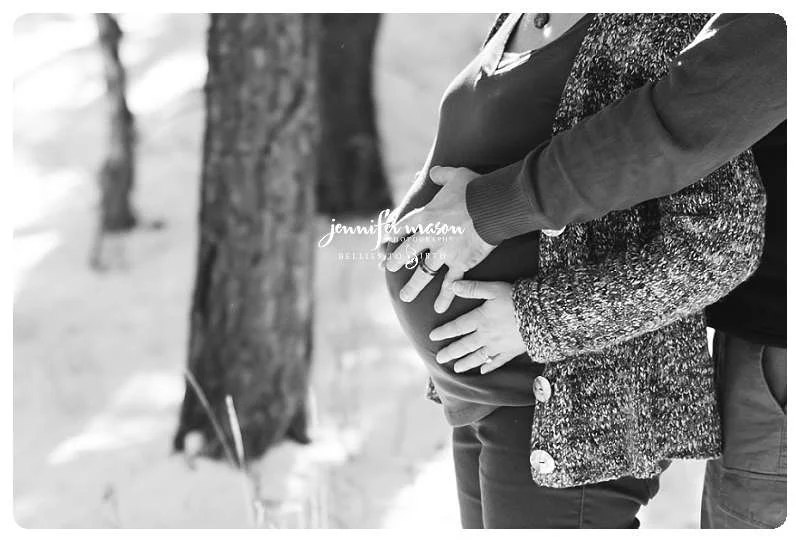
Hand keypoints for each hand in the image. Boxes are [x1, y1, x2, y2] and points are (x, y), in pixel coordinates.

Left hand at [383, 166, 495, 312]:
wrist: (492, 206)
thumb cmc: (475, 189)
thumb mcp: (456, 175)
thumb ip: (442, 175)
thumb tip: (435, 171)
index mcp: (425, 216)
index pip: (403, 227)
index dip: (394, 234)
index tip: (385, 242)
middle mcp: (429, 237)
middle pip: (407, 252)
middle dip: (394, 261)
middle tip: (386, 268)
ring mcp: (444, 253)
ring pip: (423, 273)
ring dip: (414, 286)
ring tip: (405, 296)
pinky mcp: (460, 264)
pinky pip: (450, 284)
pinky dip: (445, 296)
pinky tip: (439, 308)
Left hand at [428, 280, 526, 373]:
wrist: (541, 315)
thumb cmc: (516, 299)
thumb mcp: (493, 289)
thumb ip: (472, 288)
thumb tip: (452, 286)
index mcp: (480, 319)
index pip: (457, 327)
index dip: (444, 331)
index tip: (432, 336)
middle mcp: (486, 335)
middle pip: (465, 346)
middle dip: (451, 352)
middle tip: (439, 359)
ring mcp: (498, 346)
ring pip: (478, 357)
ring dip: (466, 363)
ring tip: (456, 369)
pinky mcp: (511, 351)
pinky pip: (497, 361)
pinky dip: (489, 367)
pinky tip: (482, 371)